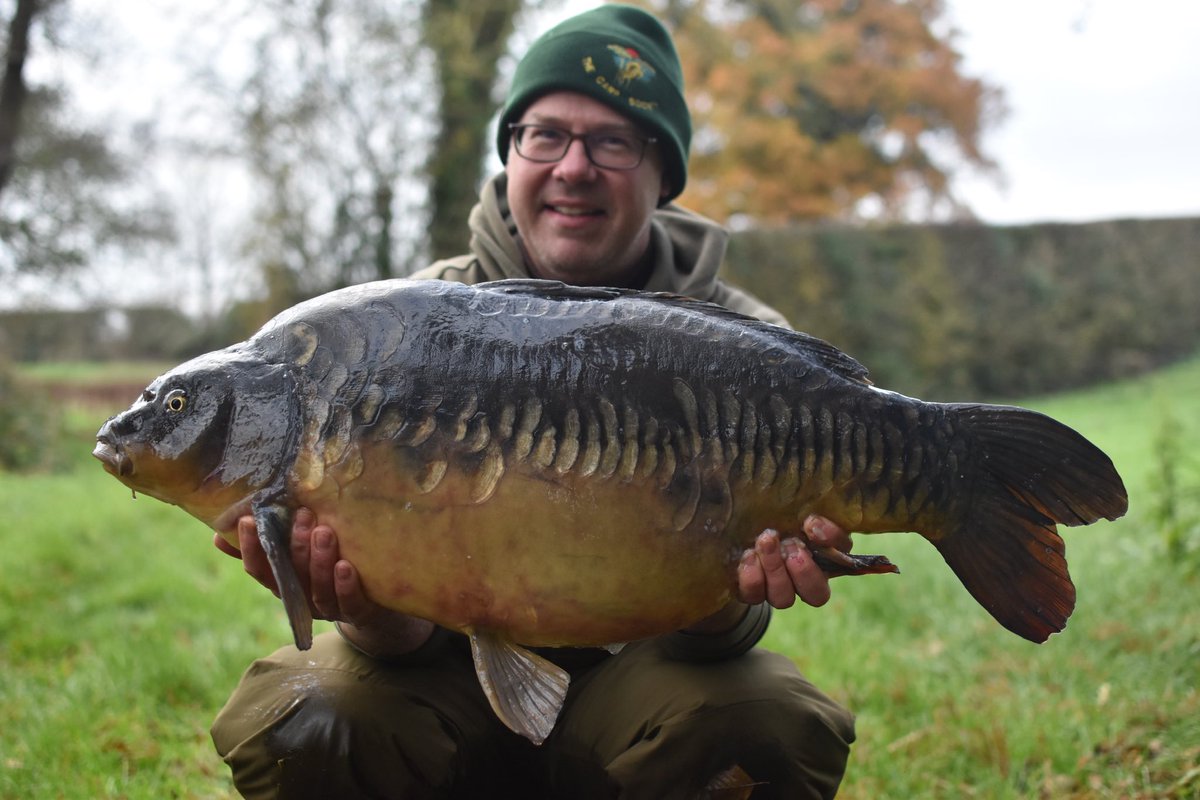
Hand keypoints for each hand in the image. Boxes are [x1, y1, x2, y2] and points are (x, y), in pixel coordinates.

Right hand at [213, 509, 434, 655]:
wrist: (374, 604)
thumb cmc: (326, 571)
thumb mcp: (295, 556)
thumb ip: (264, 545)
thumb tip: (217, 535)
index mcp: (284, 585)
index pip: (259, 570)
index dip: (251, 548)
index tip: (248, 519)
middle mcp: (302, 599)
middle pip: (292, 576)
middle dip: (296, 546)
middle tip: (304, 515)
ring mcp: (330, 609)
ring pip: (319, 590)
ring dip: (319, 561)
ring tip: (324, 532)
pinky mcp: (359, 613)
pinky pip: (350, 603)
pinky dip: (346, 586)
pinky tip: (346, 566)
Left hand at [735, 515, 851, 608]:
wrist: (739, 523)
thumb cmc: (773, 512)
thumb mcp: (793, 507)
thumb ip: (810, 510)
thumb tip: (813, 523)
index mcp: (825, 557)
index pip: (842, 558)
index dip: (830, 542)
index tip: (810, 524)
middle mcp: (804, 581)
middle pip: (816, 594)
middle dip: (804, 570)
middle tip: (789, 544)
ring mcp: (778, 590)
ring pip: (784, 599)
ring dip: (775, 570)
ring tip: (765, 542)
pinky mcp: (753, 593)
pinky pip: (754, 596)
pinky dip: (752, 577)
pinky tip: (749, 555)